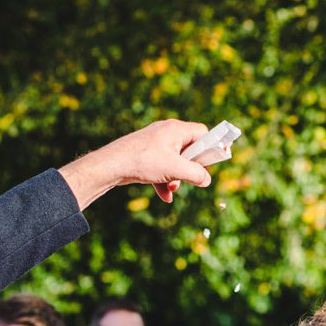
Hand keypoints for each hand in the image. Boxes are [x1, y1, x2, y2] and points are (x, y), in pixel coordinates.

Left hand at [60, 120, 214, 206]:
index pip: (202, 133)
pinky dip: (164, 181)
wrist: (112, 165)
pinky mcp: (146, 155)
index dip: (210, 147)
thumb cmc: (143, 161)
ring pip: (175, 161)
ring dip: (177, 178)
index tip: (213, 162)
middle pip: (189, 149)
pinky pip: (162, 167)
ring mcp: (155, 144)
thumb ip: (196, 174)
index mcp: (176, 129)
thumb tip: (207, 180)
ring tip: (172, 189)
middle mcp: (166, 132)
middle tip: (191, 178)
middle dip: (190, 168)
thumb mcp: (175, 170)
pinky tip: (164, 196)